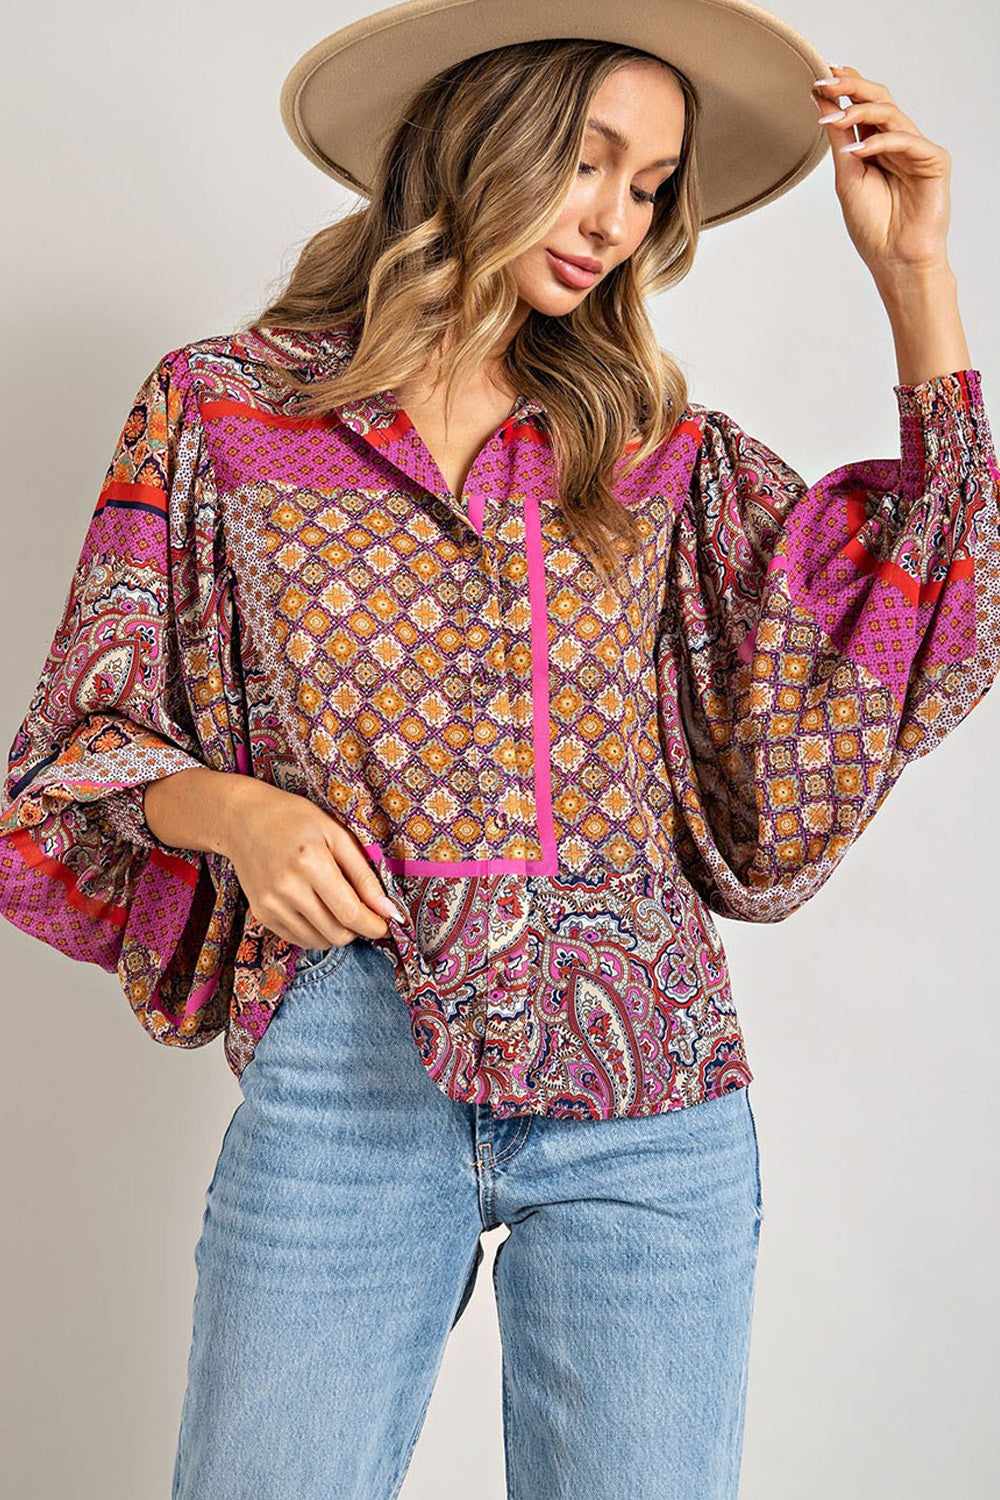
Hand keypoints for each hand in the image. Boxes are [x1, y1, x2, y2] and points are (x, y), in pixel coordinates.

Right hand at [219, 778, 404, 949]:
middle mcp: (287, 888)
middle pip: (337, 933)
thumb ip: (363, 874)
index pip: (350, 913)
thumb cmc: (295, 819)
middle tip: (364, 913)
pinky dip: (316, 933)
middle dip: (358, 930)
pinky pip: (299, 939)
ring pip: (319, 941)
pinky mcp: (261, 914)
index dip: (374, 925)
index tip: (386, 924)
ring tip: (339, 908)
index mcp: (311, 862)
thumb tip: (387, 909)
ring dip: (338, 932)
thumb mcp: (336, 834)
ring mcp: (271, 904)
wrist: (243, 819)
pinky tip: (318, 910)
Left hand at [812, 63, 952, 282]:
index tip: (820, 77)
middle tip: (827, 81)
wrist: (895, 260)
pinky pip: (908, 141)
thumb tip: (822, 102)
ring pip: (892, 114)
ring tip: (836, 118)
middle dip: (852, 87)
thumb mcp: (847, 177)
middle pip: (880, 100)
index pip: (864, 105)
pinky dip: (882, 142)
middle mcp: (898, 142)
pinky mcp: (934, 161)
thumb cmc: (873, 226)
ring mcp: (917, 150)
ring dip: (861, 111)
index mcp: (877, 145)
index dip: (846, 87)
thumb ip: (838, 139)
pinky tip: (859, 149)